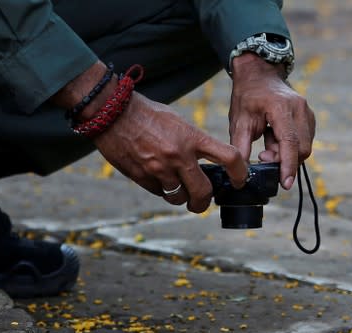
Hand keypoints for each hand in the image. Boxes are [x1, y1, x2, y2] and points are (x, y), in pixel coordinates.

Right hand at [93, 91, 246, 211]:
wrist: (111, 112)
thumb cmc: (146, 113)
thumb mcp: (177, 121)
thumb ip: (193, 142)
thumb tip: (205, 163)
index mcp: (192, 137)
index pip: (228, 157)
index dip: (240, 173)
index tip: (240, 180)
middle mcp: (179, 155)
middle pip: (204, 192)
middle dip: (204, 202)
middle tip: (201, 202)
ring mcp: (160, 169)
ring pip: (179, 197)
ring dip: (180, 197)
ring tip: (176, 189)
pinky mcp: (142, 177)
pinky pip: (159, 193)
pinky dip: (161, 190)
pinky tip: (156, 178)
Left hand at [229, 53, 315, 189]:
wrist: (259, 75)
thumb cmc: (248, 97)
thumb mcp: (239, 122)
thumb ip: (241, 149)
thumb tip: (241, 176)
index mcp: (281, 107)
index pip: (290, 142)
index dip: (288, 165)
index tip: (285, 184)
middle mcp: (300, 109)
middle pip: (302, 148)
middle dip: (285, 160)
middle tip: (263, 155)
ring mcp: (308, 112)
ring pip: (304, 146)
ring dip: (287, 154)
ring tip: (267, 143)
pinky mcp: (309, 118)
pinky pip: (305, 141)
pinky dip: (291, 147)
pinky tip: (275, 138)